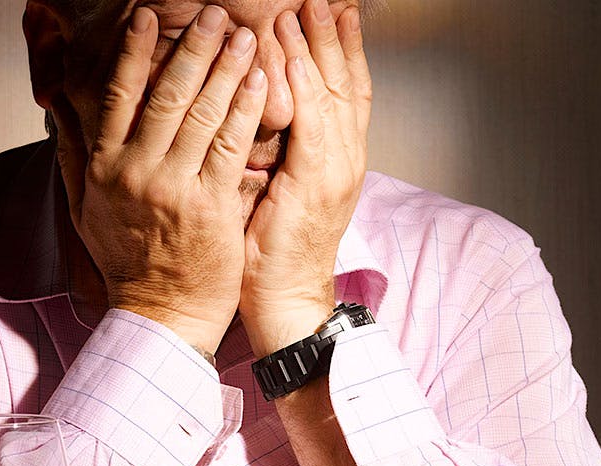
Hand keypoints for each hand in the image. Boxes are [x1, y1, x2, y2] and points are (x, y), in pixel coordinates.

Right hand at [50, 5, 267, 357]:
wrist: (161, 314)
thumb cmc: (126, 263)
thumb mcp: (83, 210)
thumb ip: (72, 157)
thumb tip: (59, 111)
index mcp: (104, 168)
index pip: (117, 96)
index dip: (132, 52)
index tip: (146, 17)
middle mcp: (135, 173)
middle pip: (165, 95)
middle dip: (192, 47)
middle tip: (212, 12)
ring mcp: (173, 188)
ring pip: (203, 113)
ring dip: (226, 68)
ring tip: (246, 35)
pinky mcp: (211, 205)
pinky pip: (232, 146)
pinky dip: (247, 109)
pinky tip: (261, 81)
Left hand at [241, 0, 371, 357]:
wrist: (285, 300)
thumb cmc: (270, 251)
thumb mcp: (276, 189)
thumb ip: (276, 150)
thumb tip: (254, 114)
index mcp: (335, 158)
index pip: (342, 90)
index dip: (337, 49)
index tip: (327, 10)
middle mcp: (343, 158)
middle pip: (346, 81)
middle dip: (334, 35)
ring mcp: (334, 171)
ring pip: (334, 95)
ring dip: (322, 49)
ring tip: (311, 7)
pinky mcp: (314, 186)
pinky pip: (313, 129)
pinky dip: (307, 92)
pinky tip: (297, 62)